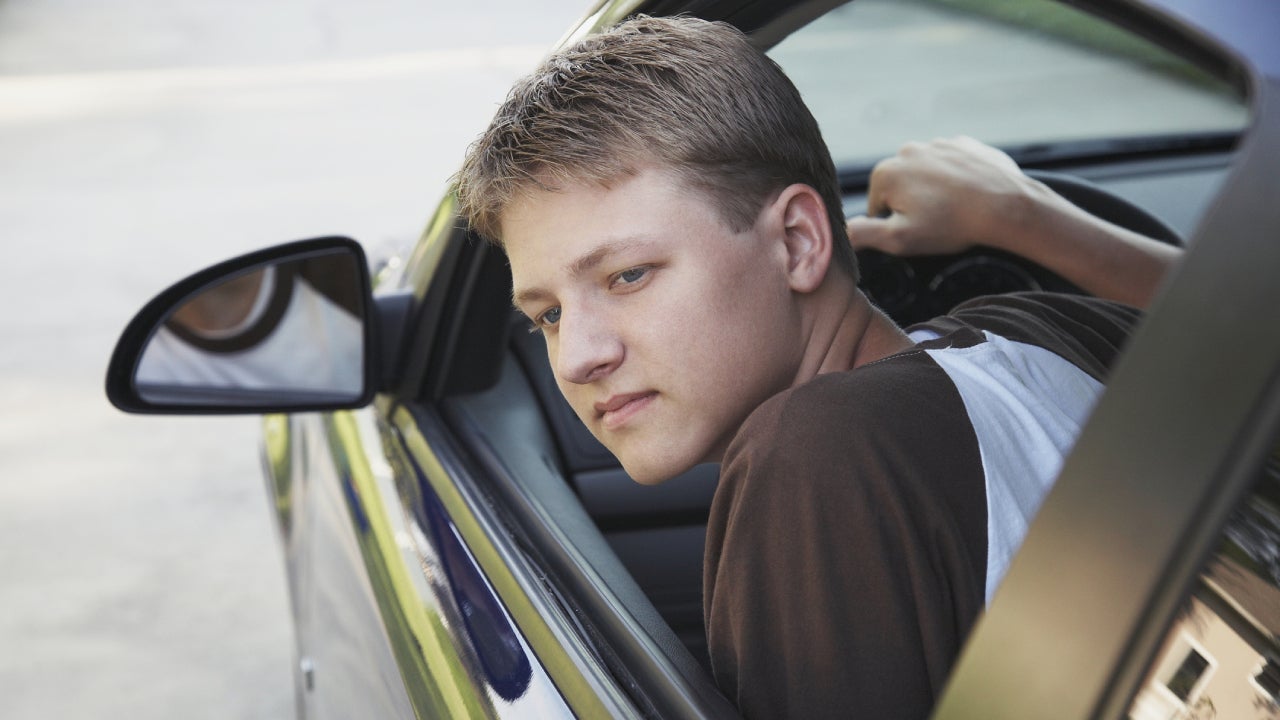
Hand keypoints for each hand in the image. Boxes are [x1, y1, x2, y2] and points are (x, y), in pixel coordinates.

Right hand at [846, 136, 1045, 255]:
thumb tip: (841, 232)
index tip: (917, 230)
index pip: (878, 207)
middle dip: (913, 204)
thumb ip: (863, 235)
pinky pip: (952, 165)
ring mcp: (938, 143)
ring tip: (956, 210)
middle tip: (938, 222)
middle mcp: (907, 151)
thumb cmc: (951, 225)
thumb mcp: (900, 240)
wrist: (1006, 205)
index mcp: (886, 173)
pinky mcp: (965, 144)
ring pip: (926, 175)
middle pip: (901, 188)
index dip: (896, 224)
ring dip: (935, 191)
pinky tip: (970, 196)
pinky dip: (957, 179)